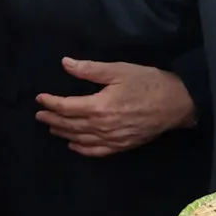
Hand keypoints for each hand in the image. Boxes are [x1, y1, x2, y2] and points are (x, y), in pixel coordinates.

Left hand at [35, 59, 197, 157]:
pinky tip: (73, 145)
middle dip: (52, 119)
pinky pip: (97, 151)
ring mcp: (112, 139)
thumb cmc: (148, 83)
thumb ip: (89, 69)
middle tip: (39, 115)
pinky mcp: (122, 146)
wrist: (177, 103)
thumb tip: (65, 63)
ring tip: (51, 128)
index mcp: (99, 106)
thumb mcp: (118, 70)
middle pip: (70, 125)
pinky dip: (82, 149)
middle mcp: (102, 126)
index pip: (66, 107)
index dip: (51, 102)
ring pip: (80, 139)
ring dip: (63, 133)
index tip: (39, 98)